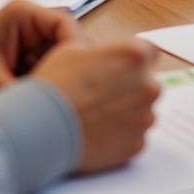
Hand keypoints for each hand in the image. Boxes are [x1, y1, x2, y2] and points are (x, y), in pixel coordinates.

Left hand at [0, 0, 80, 100]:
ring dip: (60, 77)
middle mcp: (33, 24)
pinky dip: (50, 82)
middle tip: (70, 94)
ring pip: (62, 57)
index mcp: (23, 15)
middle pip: (68, 42)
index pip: (64, 25)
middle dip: (70, 67)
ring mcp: (34, 39)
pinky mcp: (32, 55)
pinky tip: (45, 99)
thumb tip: (41, 112)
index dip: (76, 48)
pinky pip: (52, 67)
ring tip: (57, 99)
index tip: (78, 76)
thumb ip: (14, 92)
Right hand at [33, 38, 159, 172]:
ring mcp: (144, 118)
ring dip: (127, 111)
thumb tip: (109, 57)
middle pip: (148, 83)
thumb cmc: (56, 85)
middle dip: (131, 86)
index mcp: (133, 56)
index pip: (150, 51)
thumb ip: (103, 51)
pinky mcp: (137, 145)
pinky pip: (134, 136)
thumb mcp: (73, 48)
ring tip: (97, 114)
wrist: (43, 126)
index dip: (134, 59)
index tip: (122, 66)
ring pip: (142, 111)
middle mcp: (147, 86)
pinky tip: (98, 130)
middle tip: (102, 93)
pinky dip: (121, 134)